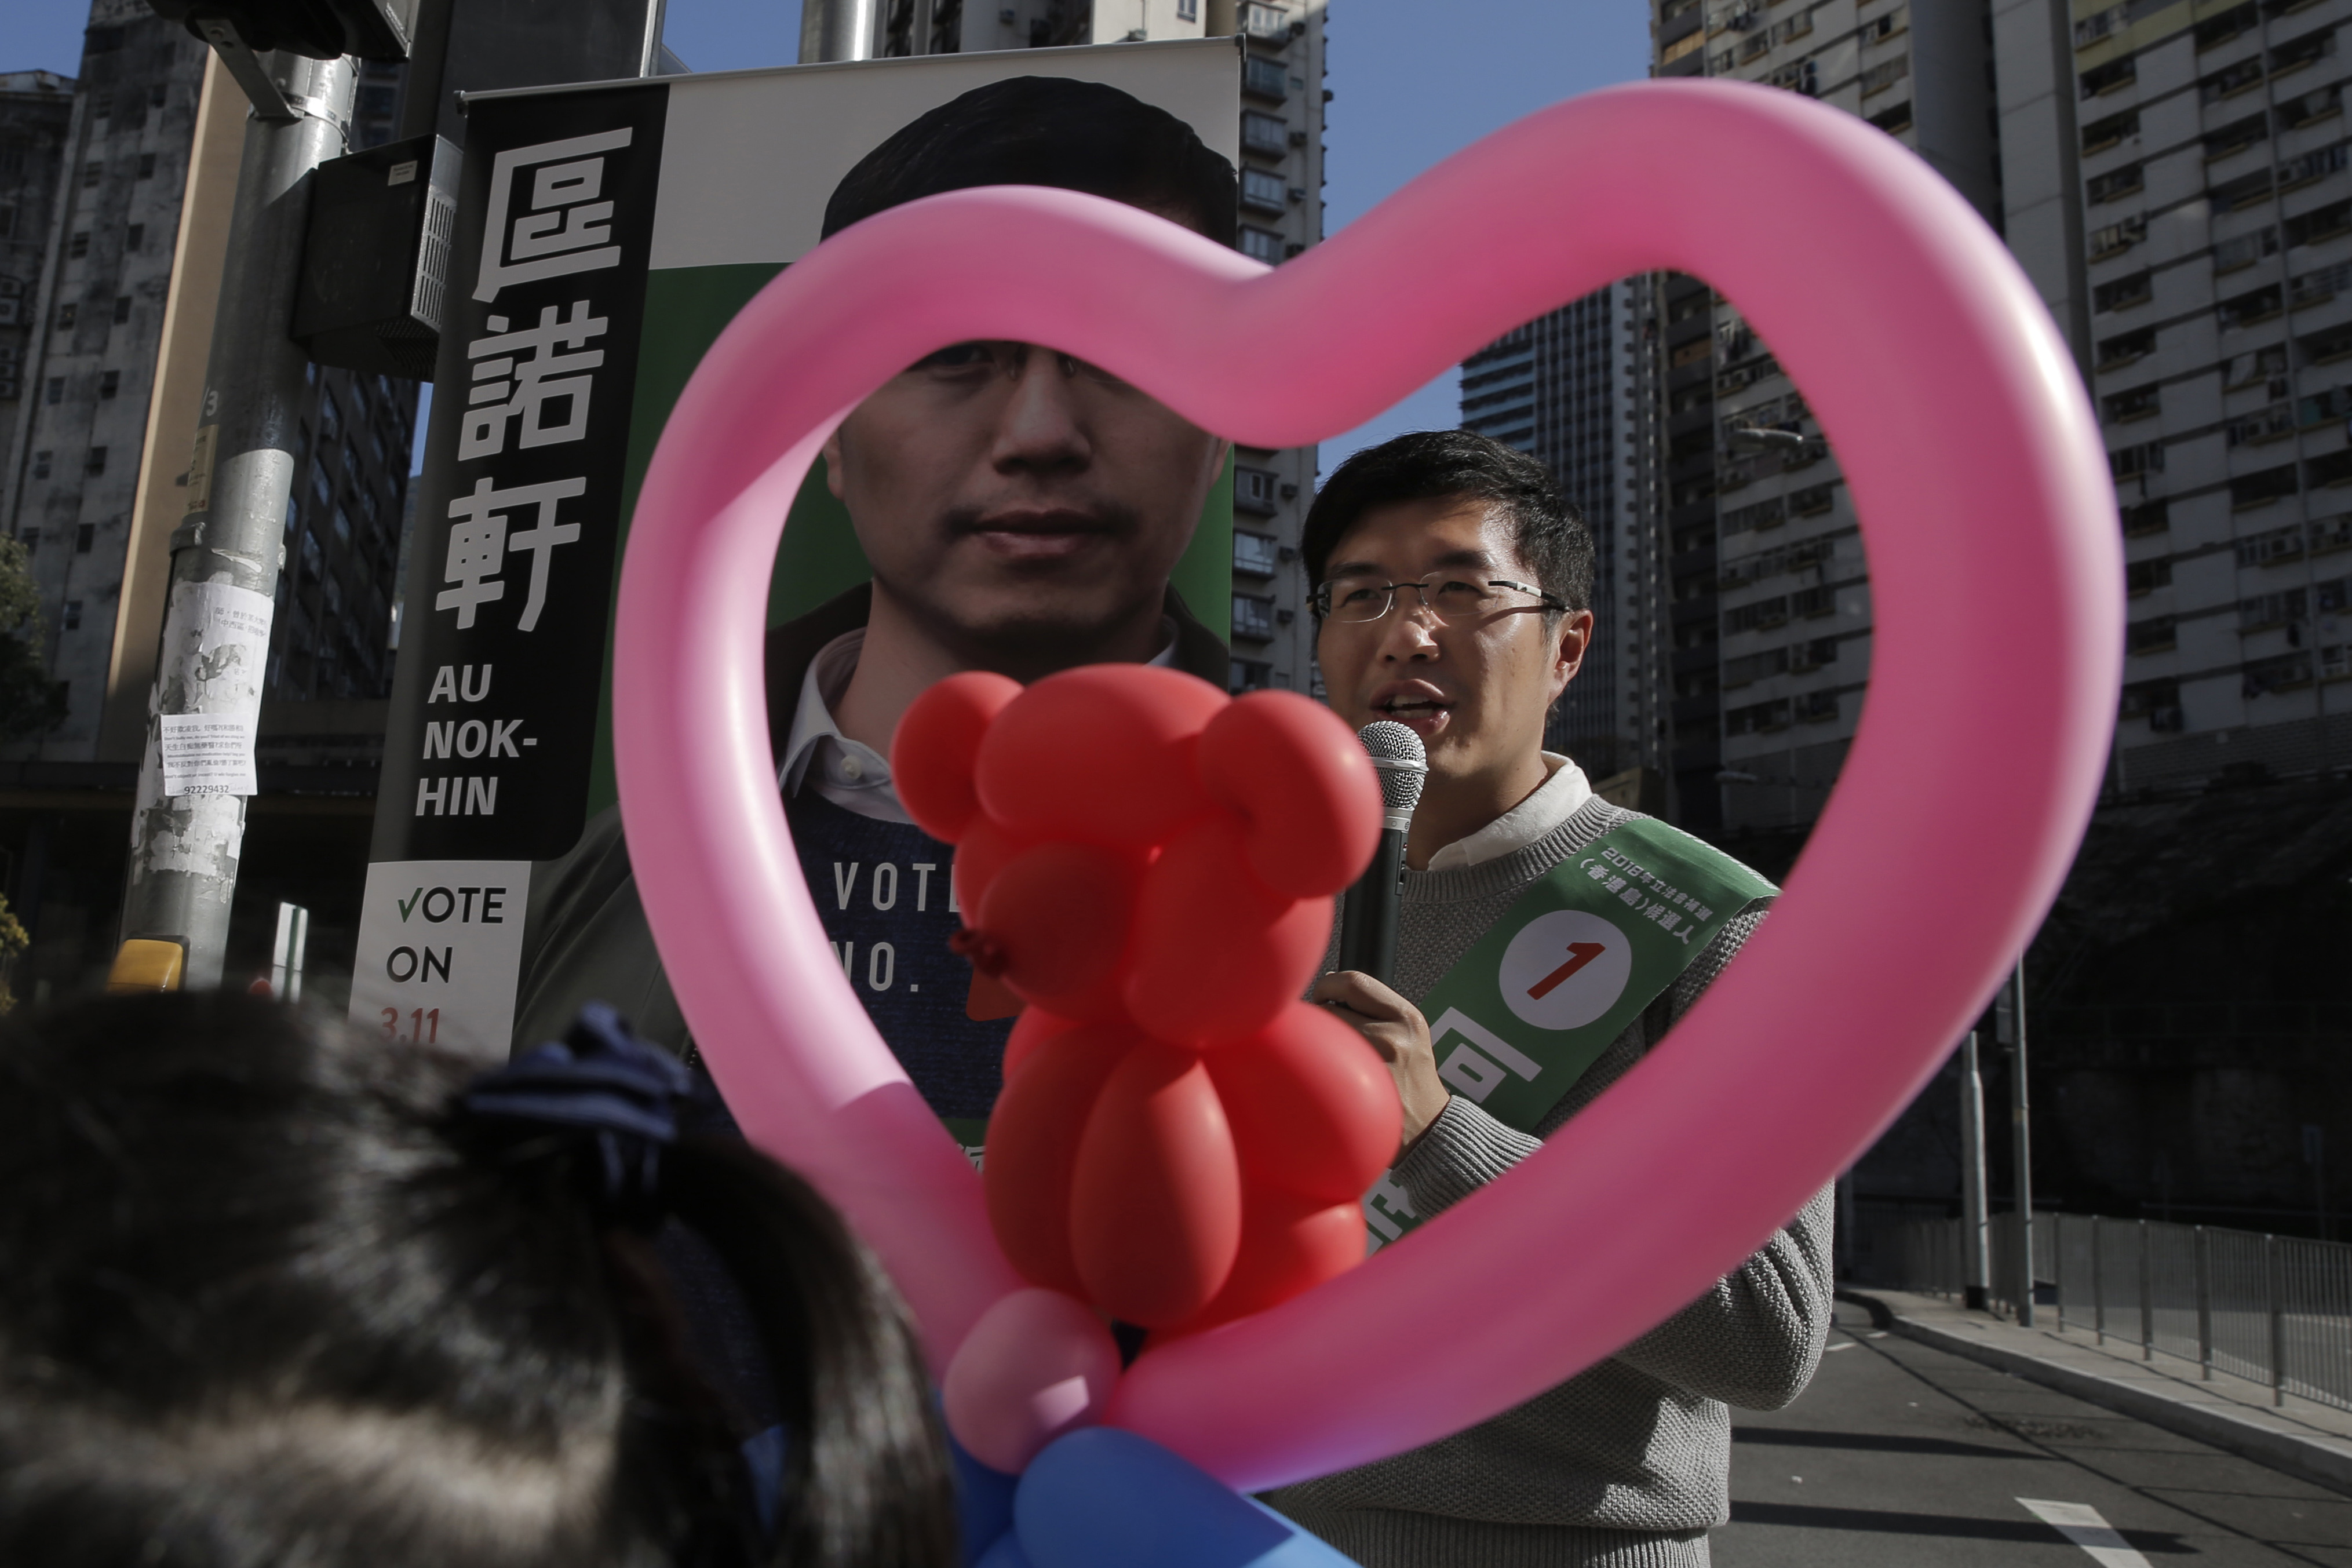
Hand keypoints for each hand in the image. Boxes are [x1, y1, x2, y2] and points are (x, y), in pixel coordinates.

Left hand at [1311, 970, 1449, 1152]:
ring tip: (1332, 1055)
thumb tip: (1330, 984)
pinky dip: (1317, 1063)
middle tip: (1327, 1032)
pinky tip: (1328, 1074)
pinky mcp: (1357, 1088)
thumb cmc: (1409, 1078)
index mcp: (1406, 1017)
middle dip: (1322, 1015)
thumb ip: (1376, 1009)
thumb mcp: (1407, 1034)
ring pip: (1324, 1034)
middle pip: (1331, 1007)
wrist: (1427, 1128)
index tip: (1325, 996)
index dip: (1330, 985)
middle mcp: (1392, 1035)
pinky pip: (1322, 1063)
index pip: (1354, 981)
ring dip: (1318, 1040)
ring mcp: (1374, 1062)